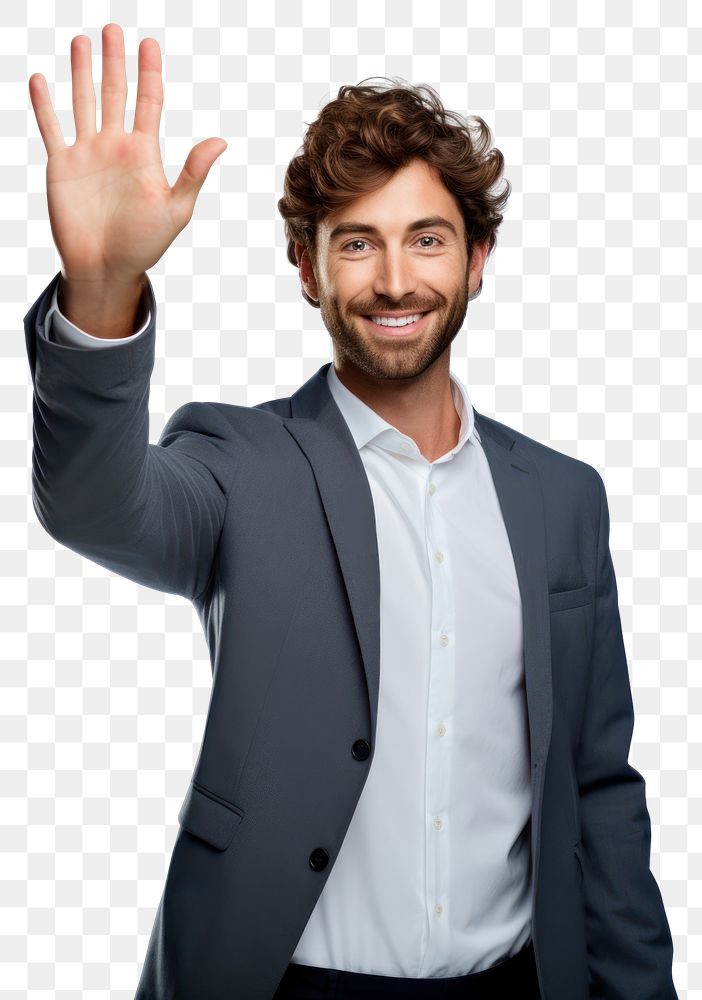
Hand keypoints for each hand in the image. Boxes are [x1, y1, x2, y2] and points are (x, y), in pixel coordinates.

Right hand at [28, 22, 226, 285]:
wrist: (106, 269)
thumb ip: (192, 174)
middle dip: (115, 62)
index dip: (149, 73)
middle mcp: (116, 147)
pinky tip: (41, 79)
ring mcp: (87, 154)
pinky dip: (45, 105)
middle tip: (113, 29)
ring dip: (82, 73)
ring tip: (81, 41)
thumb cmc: (144, 245)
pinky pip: (51, 129)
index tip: (150, 43)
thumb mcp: (175, 210)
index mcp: (144, 153)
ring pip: (84, 102)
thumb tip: (220, 141)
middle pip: (116, 93)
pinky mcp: (62, 167)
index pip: (148, 102)